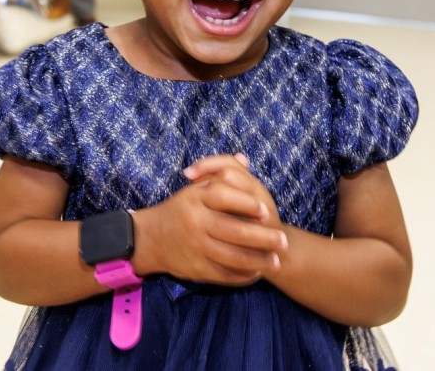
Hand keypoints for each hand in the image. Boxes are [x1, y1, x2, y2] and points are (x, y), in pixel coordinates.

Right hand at [136, 155, 287, 285]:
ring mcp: (195, 247)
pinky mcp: (196, 268)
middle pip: (234, 230)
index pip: (224, 196)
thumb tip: (244, 159)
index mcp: (196, 198)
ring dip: (258, 260)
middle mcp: (195, 222)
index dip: (247, 204)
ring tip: (275, 261)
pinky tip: (256, 272)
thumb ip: (221, 172)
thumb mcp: (196, 188)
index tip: (265, 211)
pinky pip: (224, 274)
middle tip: (282, 241)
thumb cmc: (182, 210)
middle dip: (263, 238)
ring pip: (233, 257)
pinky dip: (243, 275)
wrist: (151, 238)